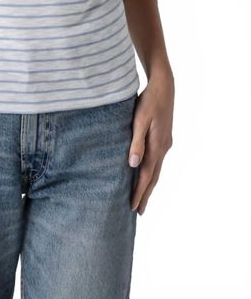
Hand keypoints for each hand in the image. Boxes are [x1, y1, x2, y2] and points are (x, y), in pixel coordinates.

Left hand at [128, 72, 173, 214]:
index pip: (146, 175)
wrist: (164, 87)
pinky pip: (157, 160)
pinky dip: (151, 171)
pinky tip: (146, 172)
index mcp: (156, 146)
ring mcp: (165, 143)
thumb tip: (132, 164)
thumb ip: (136, 142)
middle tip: (138, 211)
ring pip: (156, 169)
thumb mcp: (140, 120)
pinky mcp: (163, 138)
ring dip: (149, 184)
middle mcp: (163, 148)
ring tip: (142, 197)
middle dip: (146, 194)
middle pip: (153, 177)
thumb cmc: (149, 101)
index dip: (139, 192)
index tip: (133, 208)